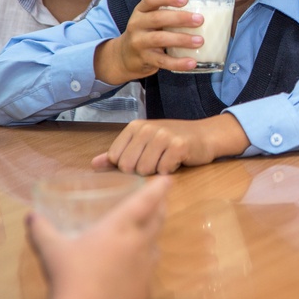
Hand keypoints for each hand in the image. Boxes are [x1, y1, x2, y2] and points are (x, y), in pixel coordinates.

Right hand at [27, 176, 170, 298]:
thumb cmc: (70, 278)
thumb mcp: (53, 252)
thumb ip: (42, 231)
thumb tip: (30, 215)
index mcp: (120, 228)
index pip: (146, 201)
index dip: (158, 187)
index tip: (167, 178)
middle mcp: (139, 243)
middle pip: (158, 219)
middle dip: (161, 206)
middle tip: (160, 199)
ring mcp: (145, 266)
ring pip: (156, 243)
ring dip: (154, 232)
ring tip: (147, 229)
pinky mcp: (146, 287)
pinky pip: (151, 267)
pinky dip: (146, 259)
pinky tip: (136, 263)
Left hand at [91, 114, 249, 174]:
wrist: (204, 136)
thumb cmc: (171, 142)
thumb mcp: (143, 144)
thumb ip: (119, 154)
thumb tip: (94, 164)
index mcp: (135, 127)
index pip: (115, 158)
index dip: (127, 166)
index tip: (142, 159)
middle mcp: (147, 128)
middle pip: (128, 166)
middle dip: (141, 170)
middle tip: (155, 161)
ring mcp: (163, 135)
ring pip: (145, 170)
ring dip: (156, 171)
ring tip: (165, 160)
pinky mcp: (178, 146)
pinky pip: (163, 170)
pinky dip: (169, 171)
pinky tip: (175, 161)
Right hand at [94, 0, 205, 84]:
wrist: (123, 56)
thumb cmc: (146, 33)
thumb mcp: (150, 19)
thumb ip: (169, 14)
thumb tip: (203, 11)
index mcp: (141, 10)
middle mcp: (137, 24)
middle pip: (157, 18)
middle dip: (180, 18)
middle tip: (200, 20)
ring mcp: (139, 42)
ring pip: (160, 39)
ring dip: (182, 40)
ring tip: (200, 41)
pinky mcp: (144, 59)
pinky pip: (162, 61)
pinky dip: (178, 63)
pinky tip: (192, 62)